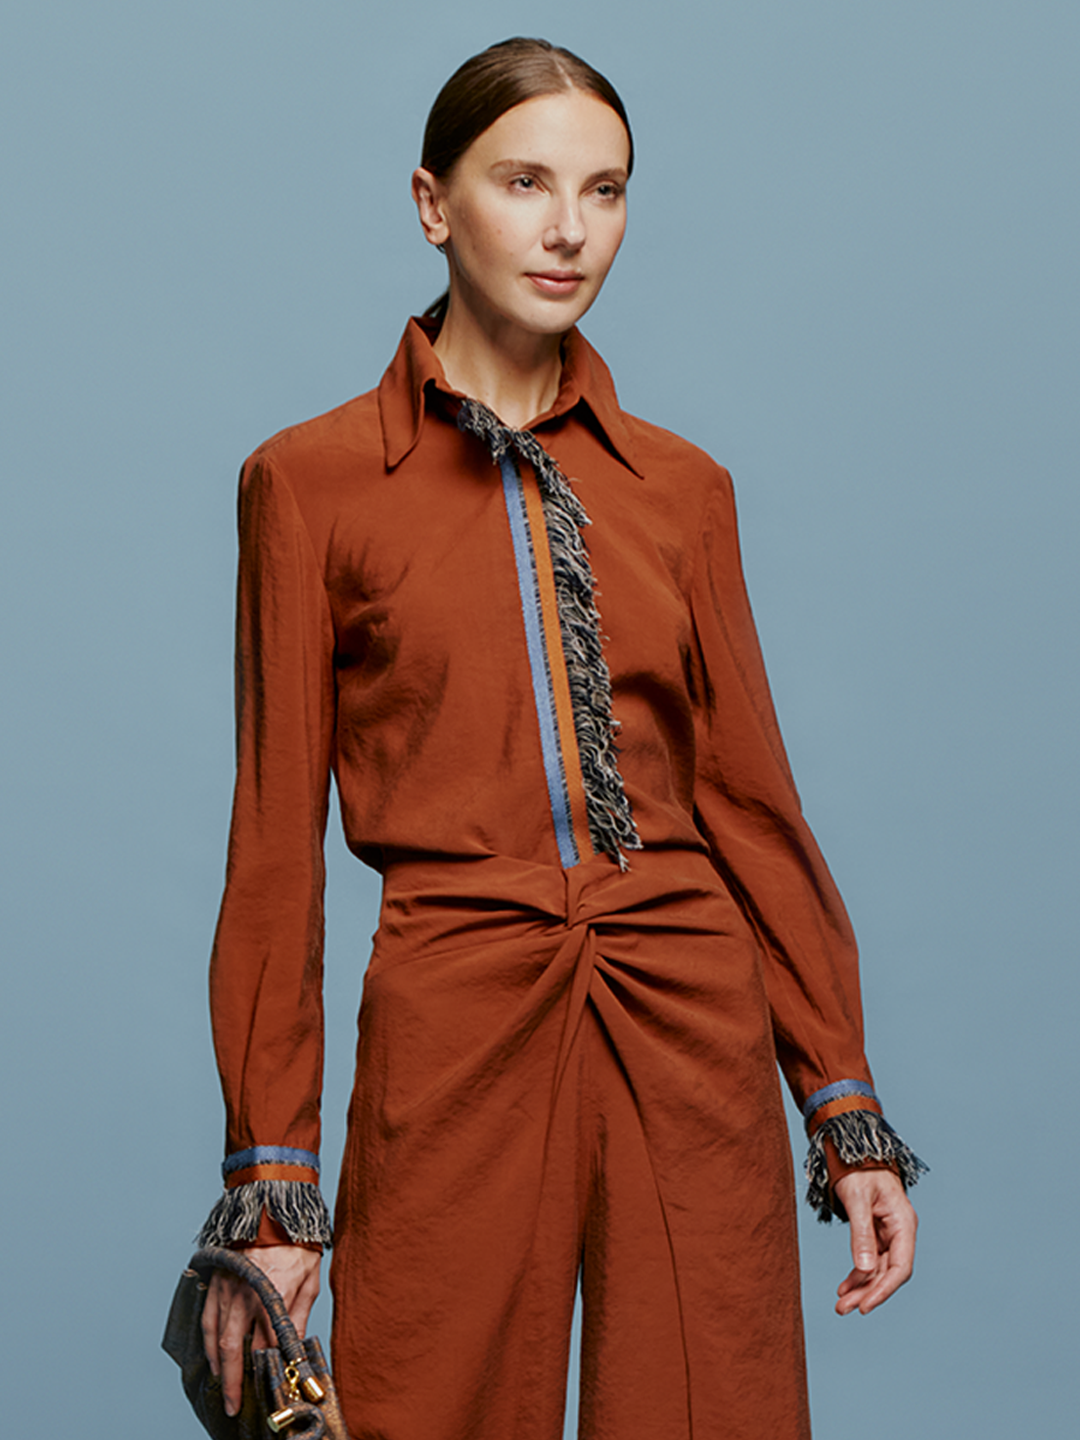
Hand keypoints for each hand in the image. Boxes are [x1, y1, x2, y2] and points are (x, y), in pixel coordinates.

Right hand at [201, 1244, 321, 1416]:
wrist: (273, 1203)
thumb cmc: (297, 1240)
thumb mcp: (309, 1278)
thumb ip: (298, 1314)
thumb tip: (294, 1345)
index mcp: (272, 1295)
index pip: (266, 1344)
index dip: (266, 1369)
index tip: (267, 1388)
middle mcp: (245, 1294)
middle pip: (235, 1348)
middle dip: (233, 1381)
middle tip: (233, 1405)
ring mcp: (227, 1287)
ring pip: (216, 1335)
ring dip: (218, 1364)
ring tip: (223, 1384)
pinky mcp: (217, 1279)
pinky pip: (208, 1316)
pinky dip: (208, 1339)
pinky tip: (213, 1352)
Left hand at [831, 1168, 917, 1315]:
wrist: (853, 1150)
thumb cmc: (857, 1168)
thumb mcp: (857, 1198)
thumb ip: (862, 1233)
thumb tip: (864, 1269)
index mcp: (903, 1222)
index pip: (901, 1267)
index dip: (884, 1289)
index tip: (865, 1306)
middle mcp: (900, 1231)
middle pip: (889, 1272)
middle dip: (868, 1293)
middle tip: (844, 1310)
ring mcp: (889, 1233)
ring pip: (878, 1269)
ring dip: (861, 1288)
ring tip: (841, 1305)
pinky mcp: (876, 1233)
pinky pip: (870, 1260)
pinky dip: (858, 1274)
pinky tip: (845, 1288)